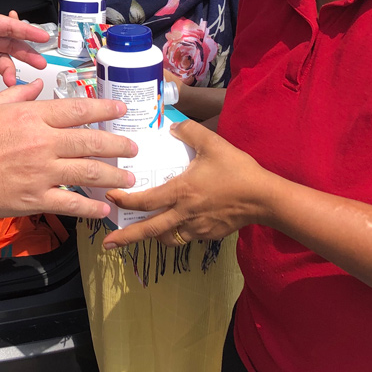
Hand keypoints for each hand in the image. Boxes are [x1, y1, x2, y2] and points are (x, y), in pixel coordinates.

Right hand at [0, 80, 139, 220]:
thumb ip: (19, 95)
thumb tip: (38, 85)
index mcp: (32, 117)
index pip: (78, 110)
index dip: (104, 108)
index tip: (121, 109)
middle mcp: (42, 143)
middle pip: (91, 141)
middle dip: (118, 144)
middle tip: (133, 147)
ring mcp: (40, 173)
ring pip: (88, 172)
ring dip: (113, 175)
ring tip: (128, 177)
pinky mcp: (35, 198)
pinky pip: (71, 203)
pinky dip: (90, 206)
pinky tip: (104, 207)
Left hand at [102, 118, 274, 248]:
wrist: (265, 198)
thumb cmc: (238, 170)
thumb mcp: (213, 143)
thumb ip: (190, 131)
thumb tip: (173, 128)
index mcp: (181, 192)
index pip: (144, 201)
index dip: (125, 201)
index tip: (110, 197)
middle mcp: (184, 214)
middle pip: (149, 231)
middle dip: (126, 238)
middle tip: (107, 243)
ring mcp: (197, 228)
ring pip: (167, 238)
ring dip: (152, 236)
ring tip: (143, 232)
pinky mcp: (209, 235)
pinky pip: (186, 237)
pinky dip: (176, 234)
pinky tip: (176, 224)